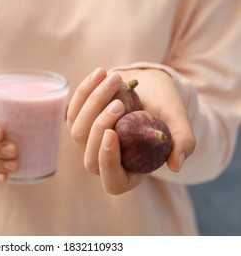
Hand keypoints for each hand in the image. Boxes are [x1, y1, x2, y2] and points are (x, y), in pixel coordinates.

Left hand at [66, 67, 194, 194]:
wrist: (148, 87)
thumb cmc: (164, 107)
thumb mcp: (178, 120)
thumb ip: (182, 141)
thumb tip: (176, 166)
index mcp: (131, 170)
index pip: (113, 182)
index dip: (109, 162)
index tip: (112, 134)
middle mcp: (106, 160)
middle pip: (90, 159)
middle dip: (101, 128)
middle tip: (119, 104)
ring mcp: (89, 143)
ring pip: (78, 132)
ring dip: (94, 104)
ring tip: (116, 80)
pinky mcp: (79, 122)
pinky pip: (72, 111)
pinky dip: (85, 91)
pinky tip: (101, 73)